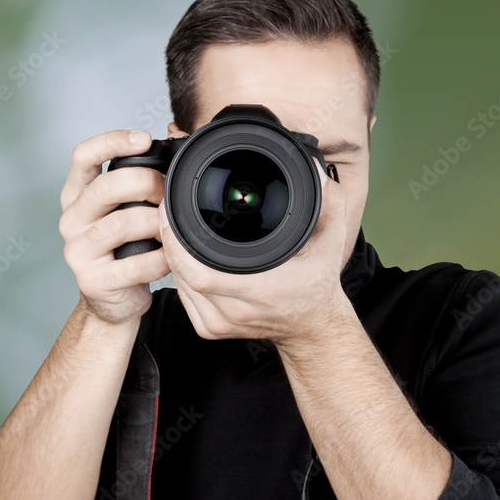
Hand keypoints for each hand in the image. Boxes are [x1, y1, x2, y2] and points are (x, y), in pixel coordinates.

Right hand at [59, 130, 171, 325]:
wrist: (113, 301)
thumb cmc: (124, 248)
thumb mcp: (127, 208)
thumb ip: (142, 175)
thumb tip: (175, 132)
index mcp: (76, 196)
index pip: (82, 156)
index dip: (112, 141)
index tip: (144, 139)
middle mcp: (71, 220)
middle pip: (104, 188)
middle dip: (144, 183)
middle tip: (166, 189)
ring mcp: (77, 252)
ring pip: (120, 225)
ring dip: (154, 223)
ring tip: (171, 228)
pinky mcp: (92, 281)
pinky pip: (133, 265)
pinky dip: (159, 260)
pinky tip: (169, 258)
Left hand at [160, 165, 350, 344]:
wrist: (313, 326)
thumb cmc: (318, 283)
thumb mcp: (331, 240)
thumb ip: (328, 202)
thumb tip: (312, 169)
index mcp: (262, 291)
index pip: (201, 274)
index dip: (178, 245)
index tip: (171, 215)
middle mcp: (238, 312)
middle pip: (184, 277)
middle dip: (170, 243)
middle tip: (167, 216)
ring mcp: (221, 325)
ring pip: (180, 287)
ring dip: (174, 258)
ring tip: (175, 232)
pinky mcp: (211, 330)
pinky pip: (184, 299)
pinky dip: (180, 276)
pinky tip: (184, 258)